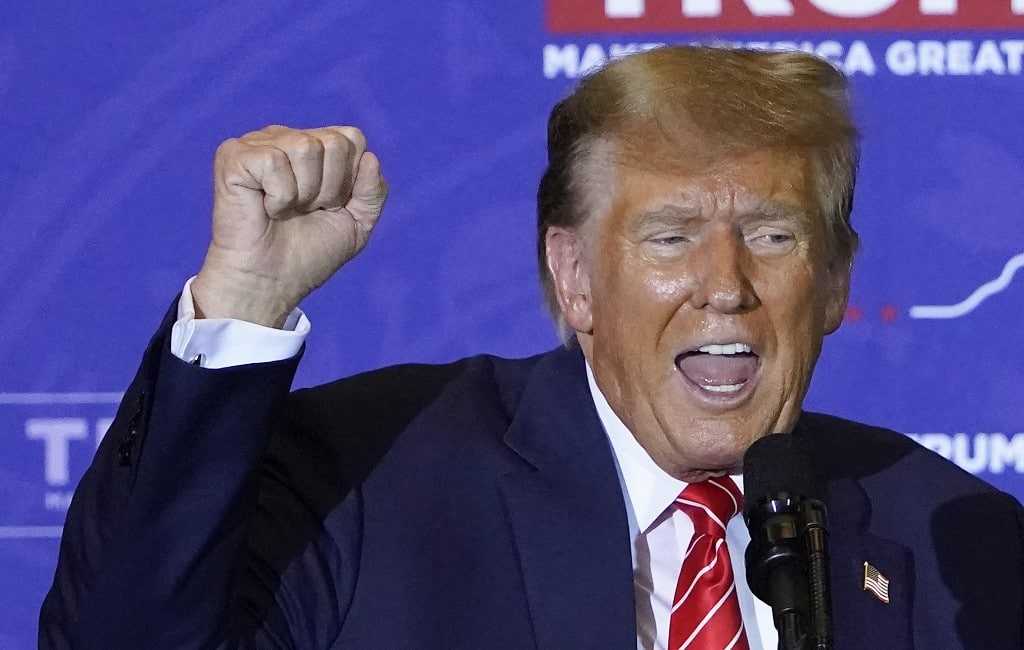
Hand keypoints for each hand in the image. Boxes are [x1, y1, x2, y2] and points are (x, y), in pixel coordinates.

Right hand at [191, 125, 386, 326]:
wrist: (271, 283)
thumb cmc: (308, 255)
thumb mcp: (357, 225)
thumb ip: (374, 192)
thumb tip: (371, 157)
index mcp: (315, 146)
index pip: (353, 138)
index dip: (350, 180)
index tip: (329, 206)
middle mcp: (287, 137)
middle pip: (336, 142)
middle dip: (329, 188)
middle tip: (305, 211)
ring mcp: (259, 143)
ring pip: (306, 147)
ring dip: (304, 192)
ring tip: (285, 210)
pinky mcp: (234, 155)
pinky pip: (274, 161)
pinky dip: (278, 196)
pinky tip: (265, 208)